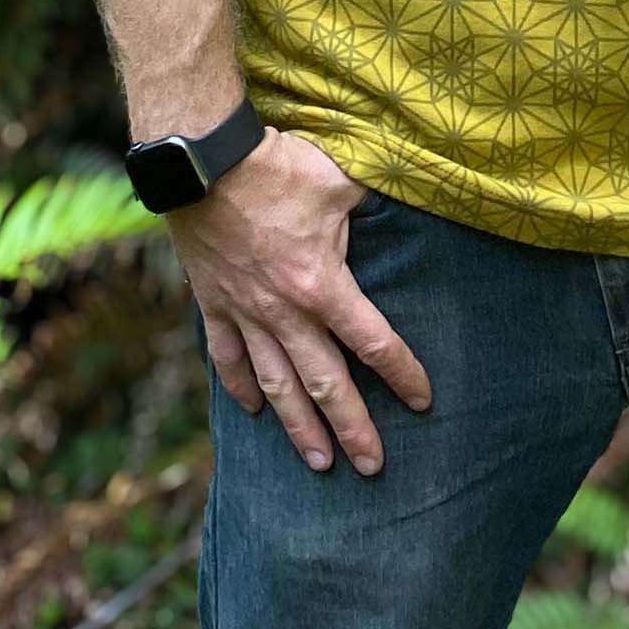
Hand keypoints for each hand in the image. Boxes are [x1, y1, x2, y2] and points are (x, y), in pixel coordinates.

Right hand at [166, 125, 433, 477]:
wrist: (204, 161)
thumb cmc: (279, 167)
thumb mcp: (341, 181)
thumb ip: (372, 204)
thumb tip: (401, 200)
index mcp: (322, 285)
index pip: (374, 342)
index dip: (403, 374)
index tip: (423, 401)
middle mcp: (285, 312)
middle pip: (327, 383)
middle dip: (353, 429)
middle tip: (373, 466)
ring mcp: (246, 313)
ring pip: (277, 384)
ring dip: (299, 427)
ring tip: (319, 464)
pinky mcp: (214, 303)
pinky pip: (227, 357)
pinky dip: (240, 388)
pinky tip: (253, 411)